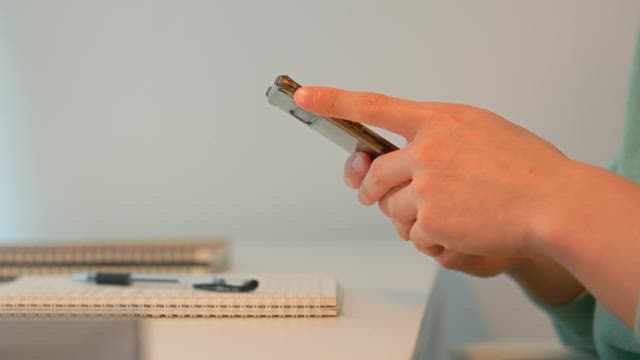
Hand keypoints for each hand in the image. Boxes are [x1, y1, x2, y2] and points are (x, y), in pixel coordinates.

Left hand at [296, 86, 573, 256]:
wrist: (553, 203)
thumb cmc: (523, 165)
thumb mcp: (479, 128)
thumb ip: (437, 134)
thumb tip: (401, 149)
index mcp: (438, 121)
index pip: (374, 106)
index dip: (334, 100)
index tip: (307, 97)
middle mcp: (427, 151)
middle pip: (373, 174)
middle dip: (370, 189)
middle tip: (371, 194)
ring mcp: (428, 187)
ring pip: (389, 209)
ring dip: (405, 215)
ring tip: (441, 212)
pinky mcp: (432, 221)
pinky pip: (412, 235)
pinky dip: (428, 237)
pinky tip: (456, 229)